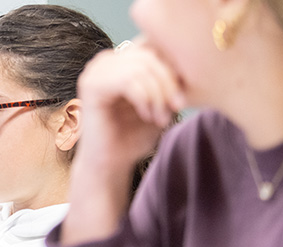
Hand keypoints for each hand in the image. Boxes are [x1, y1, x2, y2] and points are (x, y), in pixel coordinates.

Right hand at [61, 37, 184, 244]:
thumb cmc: (134, 136)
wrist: (111, 164)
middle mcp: (104, 61)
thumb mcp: (161, 102)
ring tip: (162, 117)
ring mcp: (95, 71)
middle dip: (168, 82)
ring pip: (141, 67)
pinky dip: (145, 98)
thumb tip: (191, 61)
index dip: (173, 68)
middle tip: (178, 107)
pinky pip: (129, 81)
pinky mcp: (91, 86)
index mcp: (119, 60)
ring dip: (158, 94)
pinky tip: (148, 116)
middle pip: (149, 54)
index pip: (153, 46)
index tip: (184, 98)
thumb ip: (169, 80)